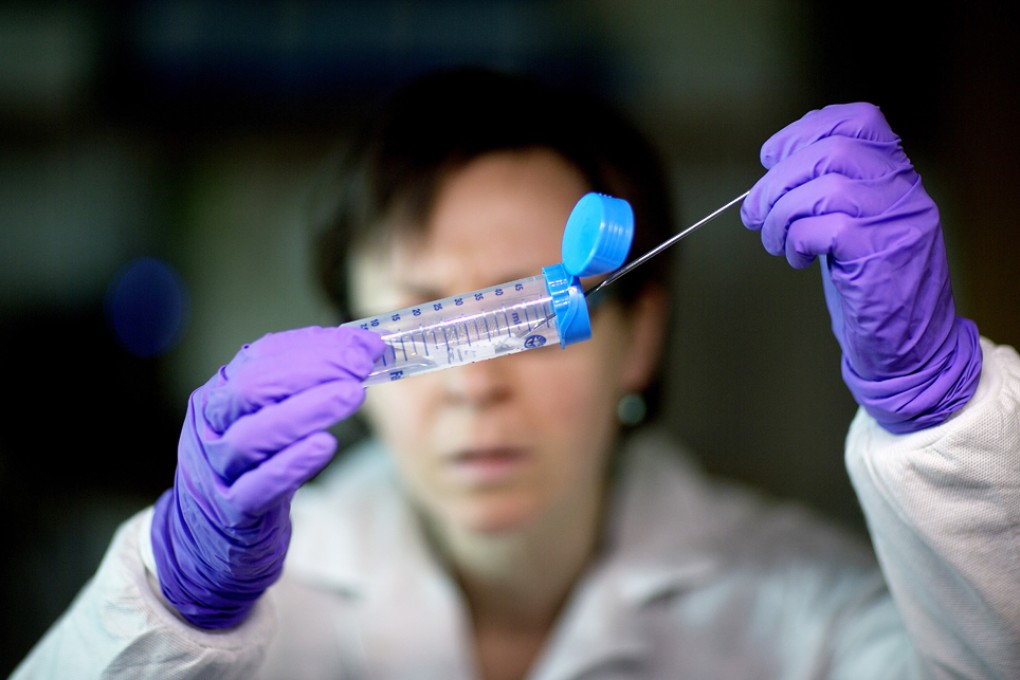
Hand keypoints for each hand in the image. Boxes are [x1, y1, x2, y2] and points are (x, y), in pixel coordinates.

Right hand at [150, 326, 383, 627]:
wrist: (208, 539)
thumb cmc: (250, 468)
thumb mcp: (267, 419)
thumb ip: (304, 385)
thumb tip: (362, 348)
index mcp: (219, 395)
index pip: (261, 357)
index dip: (313, 347)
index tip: (362, 345)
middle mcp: (211, 427)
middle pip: (253, 389)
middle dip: (311, 371)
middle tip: (359, 366)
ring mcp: (218, 470)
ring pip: (255, 435)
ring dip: (307, 411)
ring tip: (352, 394)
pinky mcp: (232, 512)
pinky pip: (260, 485)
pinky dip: (293, 463)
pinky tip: (325, 445)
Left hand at [740, 102, 980, 432]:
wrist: (907, 349)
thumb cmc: (870, 289)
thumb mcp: (851, 228)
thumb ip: (826, 194)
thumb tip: (771, 172)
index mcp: (898, 179)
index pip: (860, 120)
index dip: (807, 129)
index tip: (771, 156)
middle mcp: (904, 193)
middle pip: (831, 150)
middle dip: (777, 179)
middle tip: (755, 213)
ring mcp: (896, 223)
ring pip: (823, 186)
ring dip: (780, 214)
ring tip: (775, 242)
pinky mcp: (878, 256)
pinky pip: (824, 227)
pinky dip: (795, 240)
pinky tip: (797, 259)